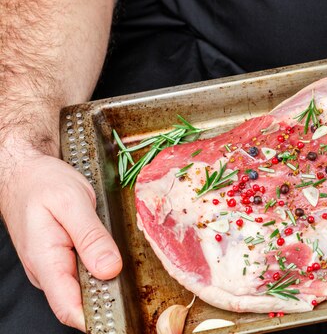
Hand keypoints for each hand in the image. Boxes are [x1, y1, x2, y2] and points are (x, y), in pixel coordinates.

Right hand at [0, 153, 121, 330]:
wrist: (26, 172)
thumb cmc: (44, 182)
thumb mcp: (73, 202)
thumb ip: (91, 237)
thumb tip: (110, 269)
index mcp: (46, 260)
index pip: (69, 308)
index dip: (97, 318)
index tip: (124, 314)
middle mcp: (47, 270)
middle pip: (80, 301)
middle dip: (109, 298)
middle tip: (136, 286)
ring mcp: (53, 266)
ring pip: (84, 287)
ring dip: (106, 282)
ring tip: (127, 268)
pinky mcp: (61, 259)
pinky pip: (83, 273)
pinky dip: (100, 269)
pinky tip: (112, 256)